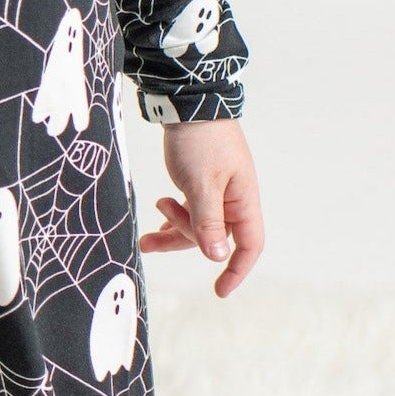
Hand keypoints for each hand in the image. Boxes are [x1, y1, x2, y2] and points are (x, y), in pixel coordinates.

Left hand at [140, 117, 263, 295]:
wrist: (188, 104)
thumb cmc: (201, 141)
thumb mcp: (202, 184)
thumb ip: (208, 221)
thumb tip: (216, 255)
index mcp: (243, 200)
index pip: (249, 245)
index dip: (237, 270)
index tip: (219, 290)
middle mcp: (234, 200)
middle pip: (214, 238)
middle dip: (185, 240)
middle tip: (158, 225)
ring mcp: (217, 192)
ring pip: (197, 226)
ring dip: (172, 232)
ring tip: (145, 238)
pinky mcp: (200, 184)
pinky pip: (189, 212)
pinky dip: (173, 219)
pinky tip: (156, 220)